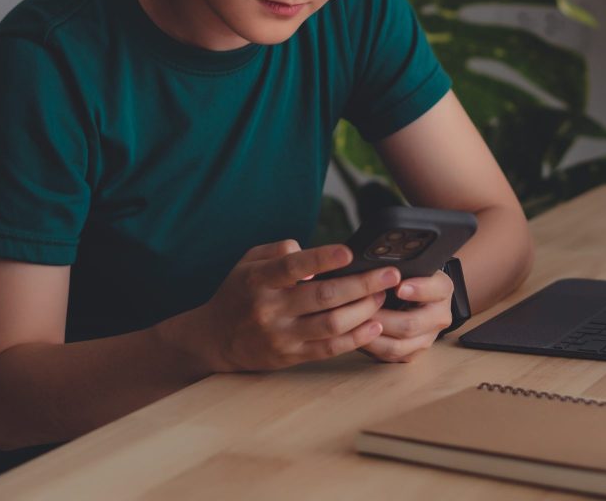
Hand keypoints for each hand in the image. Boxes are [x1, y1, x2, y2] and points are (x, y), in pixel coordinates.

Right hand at [194, 240, 399, 372]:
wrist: (215, 339)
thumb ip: (279, 250)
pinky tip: (375, 324)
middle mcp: (270, 308)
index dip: (322, 258)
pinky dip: (356, 337)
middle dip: (363, 284)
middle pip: (324, 297)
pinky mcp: (291, 356)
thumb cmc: (239, 292)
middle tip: (390, 274)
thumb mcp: (248, 262)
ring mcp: (281, 336)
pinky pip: (330, 348)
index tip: (349, 252)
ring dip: (364, 310)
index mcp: (259, 280)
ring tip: (384, 296)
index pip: (293, 267)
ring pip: (331, 324)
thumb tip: (311, 251)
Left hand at [361, 269, 454, 362]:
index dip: (416, 290)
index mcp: (442, 289)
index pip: (435, 290)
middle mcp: (439, 317)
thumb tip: (378, 268)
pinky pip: (390, 355)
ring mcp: (427, 339)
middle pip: (410, 324)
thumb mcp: (410, 265)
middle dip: (382, 317)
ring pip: (398, 345)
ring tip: (354, 323)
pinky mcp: (412, 353)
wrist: (415, 295)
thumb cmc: (408, 276)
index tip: (398, 287)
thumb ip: (399, 266)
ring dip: (372, 335)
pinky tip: (357, 335)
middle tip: (361, 308)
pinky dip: (371, 346)